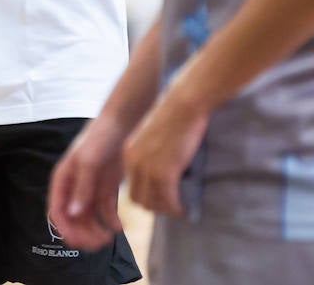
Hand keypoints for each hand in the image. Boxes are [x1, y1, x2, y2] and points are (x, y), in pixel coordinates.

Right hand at [47, 115, 126, 251]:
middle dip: (83, 234)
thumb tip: (73, 214)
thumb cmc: (98, 139)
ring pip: (89, 221)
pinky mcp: (106, 192)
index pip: (56, 211)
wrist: (119, 126)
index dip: (64, 229)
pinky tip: (118, 227)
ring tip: (109, 237)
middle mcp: (74, 189)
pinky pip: (106, 214)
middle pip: (73, 220)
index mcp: (62, 181)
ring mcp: (90, 191)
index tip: (77, 243)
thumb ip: (82, 188)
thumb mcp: (88, 162)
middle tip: (98, 243)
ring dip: (96, 232)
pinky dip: (111, 224)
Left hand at [122, 82, 209, 218]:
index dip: (146, 197)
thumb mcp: (152, 138)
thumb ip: (149, 155)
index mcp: (129, 153)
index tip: (160, 199)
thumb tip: (160, 174)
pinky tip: (184, 208)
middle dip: (155, 206)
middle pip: (139, 199)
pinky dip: (176, 208)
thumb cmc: (173, 117)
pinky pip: (169, 201)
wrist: (182, 105)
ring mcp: (148, 169)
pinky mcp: (165, 173)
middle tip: (171, 206)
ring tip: (179, 208)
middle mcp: (133, 162)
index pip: (131, 187)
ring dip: (166, 209)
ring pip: (153, 203)